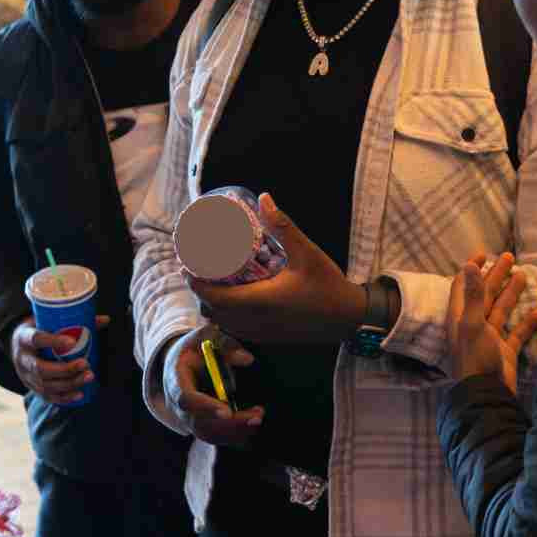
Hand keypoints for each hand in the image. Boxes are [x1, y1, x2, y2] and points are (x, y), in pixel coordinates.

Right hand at [11, 316, 108, 405]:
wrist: (17, 346)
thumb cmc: (38, 330)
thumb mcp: (47, 321)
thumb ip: (74, 321)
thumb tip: (106, 320)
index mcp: (24, 338)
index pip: (36, 339)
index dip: (52, 341)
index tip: (72, 342)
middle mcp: (22, 359)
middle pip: (40, 368)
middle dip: (65, 369)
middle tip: (85, 364)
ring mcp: (26, 376)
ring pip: (45, 385)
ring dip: (69, 383)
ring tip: (89, 376)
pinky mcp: (32, 388)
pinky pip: (47, 397)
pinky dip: (64, 397)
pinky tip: (80, 394)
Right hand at [165, 326, 263, 446]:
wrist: (179, 363)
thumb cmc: (193, 348)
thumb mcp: (205, 336)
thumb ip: (225, 344)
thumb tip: (247, 359)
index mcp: (176, 381)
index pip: (186, 399)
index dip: (205, 407)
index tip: (228, 411)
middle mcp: (179, 405)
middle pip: (201, 423)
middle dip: (230, 423)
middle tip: (257, 416)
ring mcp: (188, 417)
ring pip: (209, 434)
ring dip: (235, 430)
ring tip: (258, 416)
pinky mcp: (200, 424)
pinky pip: (215, 436)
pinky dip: (234, 434)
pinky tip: (252, 424)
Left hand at [188, 195, 367, 345]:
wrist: (349, 318)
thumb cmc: (328, 285)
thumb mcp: (306, 253)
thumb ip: (283, 227)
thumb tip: (264, 198)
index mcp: (260, 301)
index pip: (214, 296)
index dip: (195, 283)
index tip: (187, 266)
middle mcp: (256, 321)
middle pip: (213, 311)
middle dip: (200, 293)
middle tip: (197, 271)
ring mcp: (262, 332)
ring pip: (224, 324)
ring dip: (213, 306)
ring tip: (212, 283)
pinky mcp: (269, 337)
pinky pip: (237, 329)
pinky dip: (227, 317)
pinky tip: (233, 300)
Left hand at [446, 253, 536, 393]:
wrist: (487, 394)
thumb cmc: (475, 359)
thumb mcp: (473, 324)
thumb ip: (474, 295)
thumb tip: (469, 265)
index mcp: (461, 317)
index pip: (463, 286)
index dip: (471, 270)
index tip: (483, 254)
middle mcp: (473, 325)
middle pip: (485, 294)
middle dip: (496, 275)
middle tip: (509, 258)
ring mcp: (489, 338)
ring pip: (501, 310)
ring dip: (511, 293)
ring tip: (523, 276)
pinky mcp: (504, 351)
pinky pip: (516, 332)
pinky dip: (527, 321)